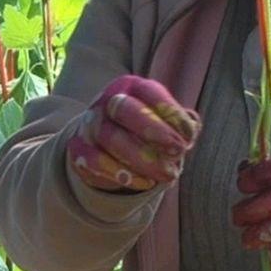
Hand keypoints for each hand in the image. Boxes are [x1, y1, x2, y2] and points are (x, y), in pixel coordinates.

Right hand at [66, 75, 200, 192]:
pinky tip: (146, 183)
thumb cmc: (147, 129)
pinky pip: (96, 161)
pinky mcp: (79, 149)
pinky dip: (121, 174)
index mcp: (132, 87)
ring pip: (112, 138)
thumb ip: (181, 123)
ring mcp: (90, 124)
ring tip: (169, 174)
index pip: (150, 93)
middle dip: (154, 130)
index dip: (170, 113)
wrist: (105, 144)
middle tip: (179, 151)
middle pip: (125, 109)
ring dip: (143, 159)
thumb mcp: (166, 121)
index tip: (188, 137)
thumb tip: (191, 128)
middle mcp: (107, 101)